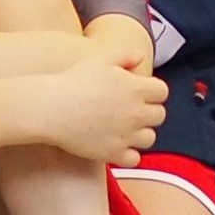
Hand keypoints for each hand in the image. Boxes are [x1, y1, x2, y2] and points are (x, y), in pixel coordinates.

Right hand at [35, 46, 167, 165]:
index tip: (140, 91)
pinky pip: (134, 159)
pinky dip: (129, 154)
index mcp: (136, 88)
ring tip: (123, 126)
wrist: (52, 107)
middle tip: (130, 108)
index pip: (162, 92)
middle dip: (148, 111)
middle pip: (159, 115)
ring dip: (140, 132)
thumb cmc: (74, 80)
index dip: (152, 90)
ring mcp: (127, 135)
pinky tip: (116, 144)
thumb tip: (140, 56)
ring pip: (149, 138)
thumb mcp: (100, 58)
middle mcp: (136, 113)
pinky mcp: (115, 153)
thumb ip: (125, 55)